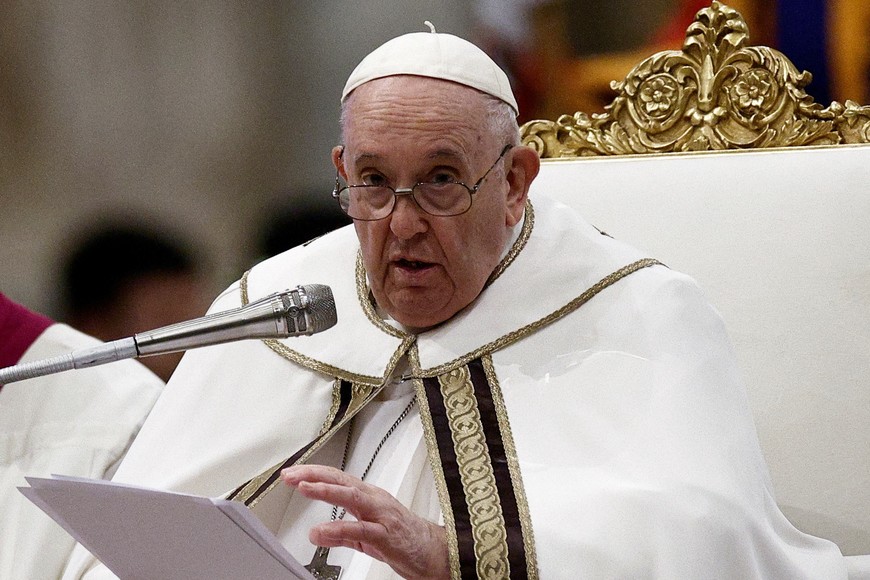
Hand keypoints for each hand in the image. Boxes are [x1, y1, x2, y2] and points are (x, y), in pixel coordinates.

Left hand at [281, 464, 448, 579]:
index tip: (291, 473)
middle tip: (290, 475)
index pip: (337, 478)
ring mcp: (381, 515)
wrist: (435, 552)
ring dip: (326, 490)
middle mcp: (374, 500)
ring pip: (351, 496)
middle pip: (341, 480)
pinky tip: (323, 530)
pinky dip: (341, 528)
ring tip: (303, 488)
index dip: (313, 473)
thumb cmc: (403, 538)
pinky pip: (361, 530)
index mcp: (368, 497)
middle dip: (313, 475)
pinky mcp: (387, 535)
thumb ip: (340, 533)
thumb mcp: (365, 535)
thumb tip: (315, 533)